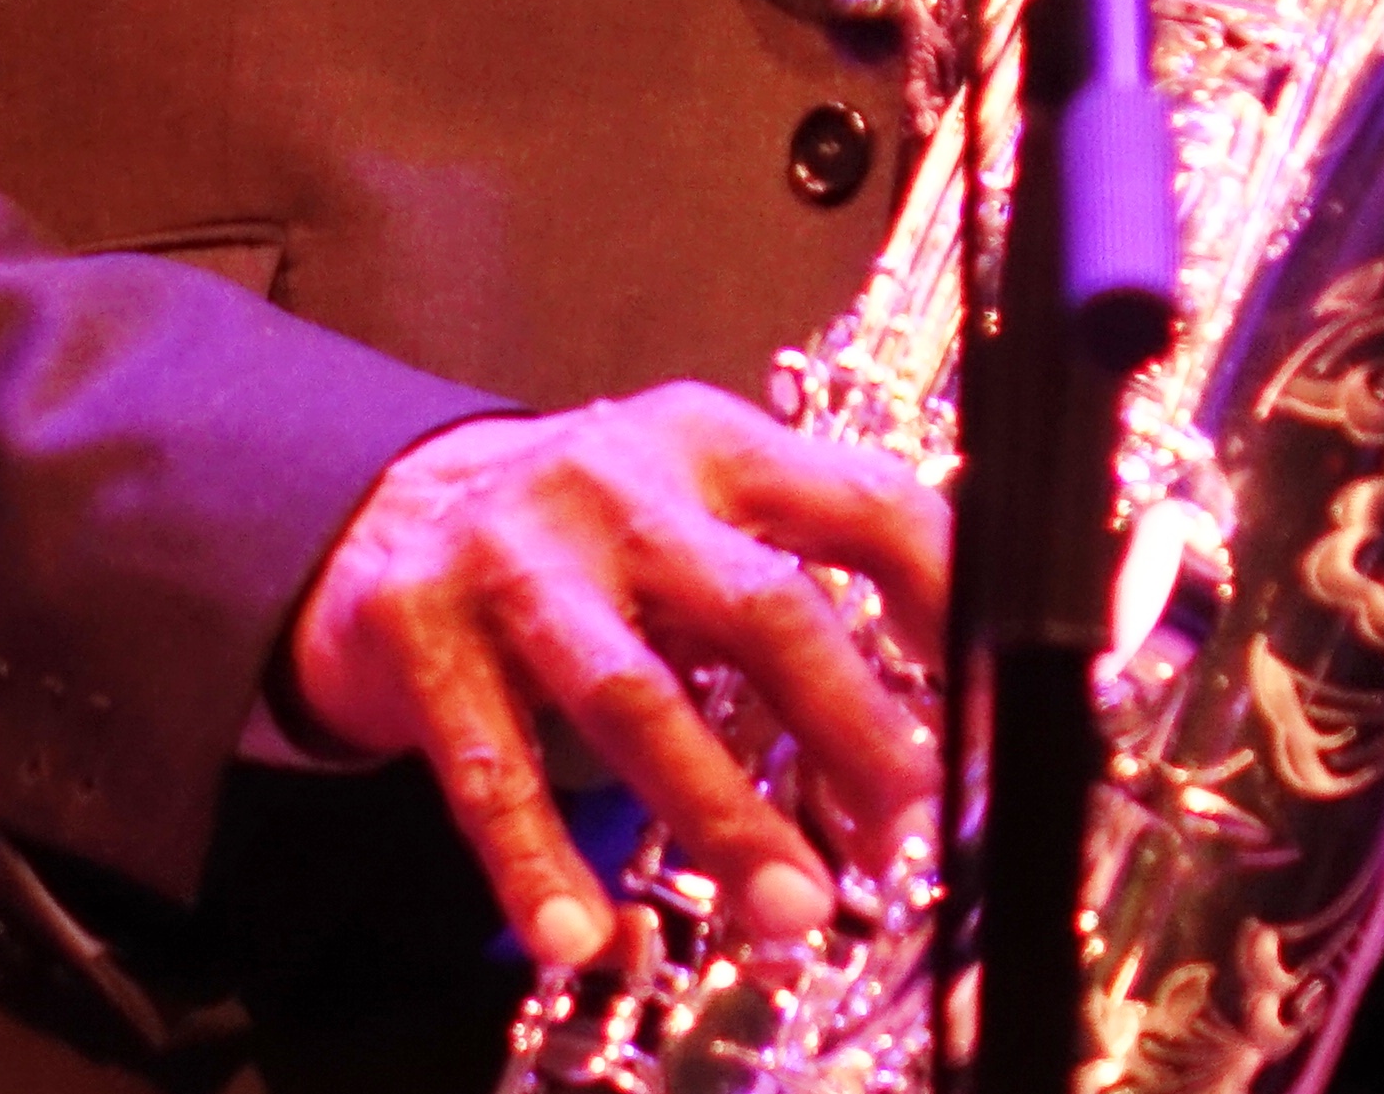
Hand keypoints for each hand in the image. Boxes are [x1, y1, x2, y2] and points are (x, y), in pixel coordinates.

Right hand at [284, 387, 944, 972]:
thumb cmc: (597, 542)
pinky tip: (581, 939)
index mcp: (716, 446)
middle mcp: (616, 480)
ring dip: (720, 812)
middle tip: (908, 833)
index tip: (993, 717)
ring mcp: (510, 550)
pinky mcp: (417, 623)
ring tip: (790, 911)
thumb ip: (813, 598)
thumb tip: (944, 742)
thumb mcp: (705, 520)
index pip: (865, 505)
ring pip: (632, 691)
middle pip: (757, 605)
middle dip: (847, 727)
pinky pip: (490, 764)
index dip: (946, 608)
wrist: (390, 510)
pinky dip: (537, 860)